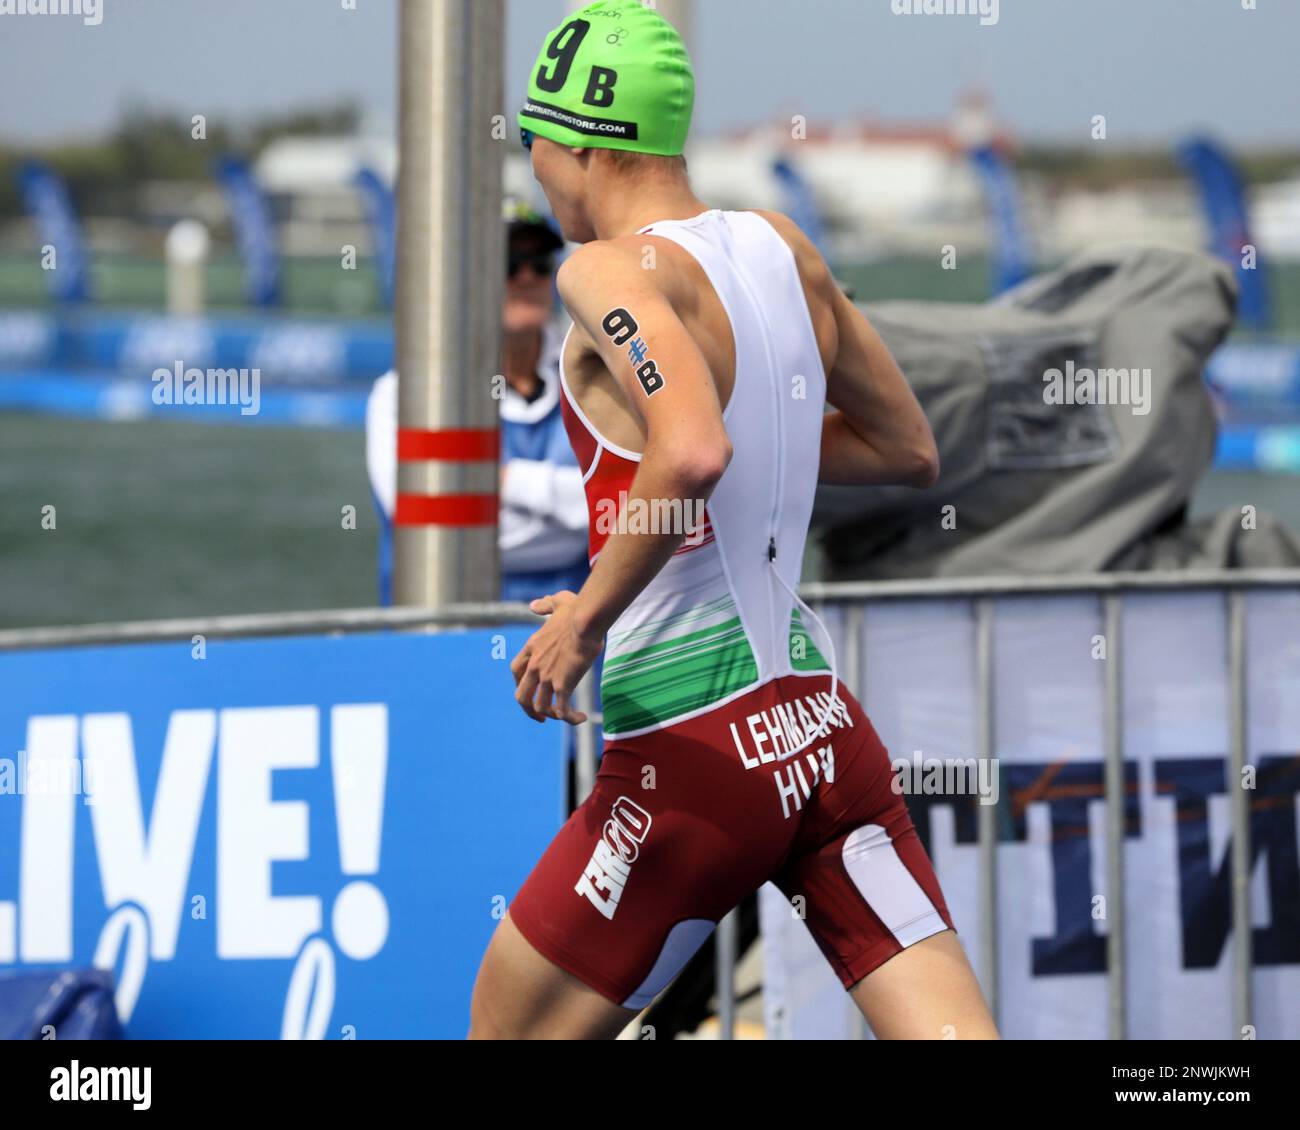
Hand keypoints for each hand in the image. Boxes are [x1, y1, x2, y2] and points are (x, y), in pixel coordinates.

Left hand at [511, 591, 602, 723]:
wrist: (585, 621)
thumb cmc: (575, 611)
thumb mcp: (557, 602)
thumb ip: (544, 604)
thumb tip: (534, 605)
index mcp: (532, 648)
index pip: (516, 670)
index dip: (520, 683)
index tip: (531, 688)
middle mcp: (535, 665)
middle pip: (521, 696)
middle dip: (528, 710)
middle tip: (540, 717)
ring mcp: (547, 677)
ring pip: (540, 707)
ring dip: (551, 716)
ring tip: (565, 717)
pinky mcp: (563, 685)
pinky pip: (562, 710)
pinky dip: (570, 718)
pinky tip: (581, 718)